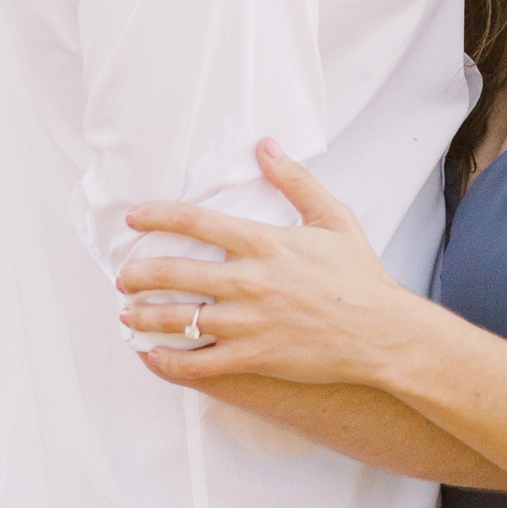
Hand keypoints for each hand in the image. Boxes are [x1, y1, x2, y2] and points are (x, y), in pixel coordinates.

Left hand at [119, 143, 423, 389]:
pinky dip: (168, 361)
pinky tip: (152, 356)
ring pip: (177, 318)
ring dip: (143, 316)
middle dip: (138, 275)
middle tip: (124, 278)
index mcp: (263, 242)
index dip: (155, 217)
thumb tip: (266, 146)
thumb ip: (295, 181)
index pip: (193, 221)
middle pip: (172, 272)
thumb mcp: (333, 219)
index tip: (133, 220)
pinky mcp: (253, 356)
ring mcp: (247, 321)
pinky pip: (197, 362)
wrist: (382, 333)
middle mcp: (248, 280)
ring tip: (128, 314)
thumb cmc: (359, 277)